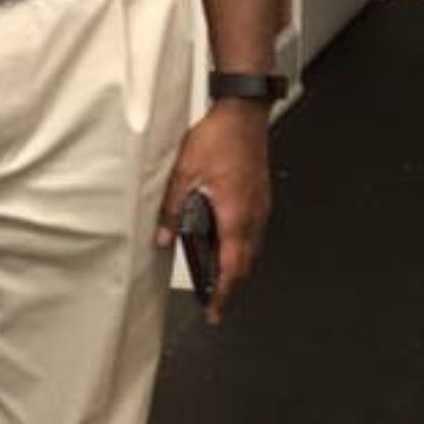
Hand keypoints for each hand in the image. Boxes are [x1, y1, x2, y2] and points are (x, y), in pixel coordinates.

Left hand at [156, 100, 271, 323]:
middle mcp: (253, 214)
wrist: (244, 113)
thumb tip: (162, 236)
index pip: (232, 266)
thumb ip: (172, 208)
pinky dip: (240, 244)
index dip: (223, 293)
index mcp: (235, 214)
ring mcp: (260, 205)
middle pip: (244, 263)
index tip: (214, 310)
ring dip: (235, 264)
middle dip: (229, 284)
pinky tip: (225, 238)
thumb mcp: (184, 173)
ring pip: (251, 247)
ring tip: (216, 274)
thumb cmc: (220, 137)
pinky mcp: (260, 196)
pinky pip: (253, 230)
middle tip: (213, 299)